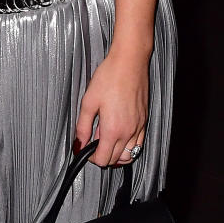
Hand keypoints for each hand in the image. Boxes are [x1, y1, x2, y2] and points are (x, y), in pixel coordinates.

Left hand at [74, 50, 148, 168]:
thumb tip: (79, 143)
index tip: (85, 149)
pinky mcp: (144, 120)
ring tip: (105, 140)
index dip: (90, 157)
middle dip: (101, 155)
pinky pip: (138, 144)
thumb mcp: (88, 101)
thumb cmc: (110, 77)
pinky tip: (119, 135)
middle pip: (115, 160)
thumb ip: (82, 126)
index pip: (103, 159)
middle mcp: (128, 132)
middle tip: (92, 141)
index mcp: (112, 129)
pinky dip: (128, 146)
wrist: (129, 62)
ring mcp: (138, 127)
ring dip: (116, 154)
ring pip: (129, 155)